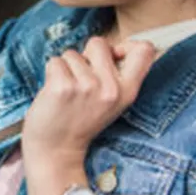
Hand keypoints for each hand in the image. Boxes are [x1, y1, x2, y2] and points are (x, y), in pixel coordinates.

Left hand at [22, 37, 156, 165]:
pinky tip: (54, 93)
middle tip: (81, 81)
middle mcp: (111, 88)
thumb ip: (116, 76)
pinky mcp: (63, 87)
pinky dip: (51, 73)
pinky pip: (55, 61)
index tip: (114, 55)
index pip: (144, 51)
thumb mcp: (111, 103)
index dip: (128, 44)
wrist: (56, 151)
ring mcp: (87, 87)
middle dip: (85, 56)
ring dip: (66, 68)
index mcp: (128, 92)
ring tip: (67, 92)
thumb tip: (115, 47)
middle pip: (99, 43)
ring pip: (72, 53)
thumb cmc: (80, 121)